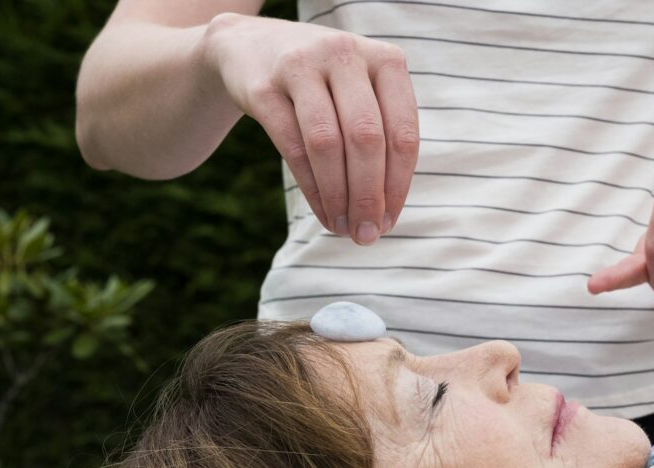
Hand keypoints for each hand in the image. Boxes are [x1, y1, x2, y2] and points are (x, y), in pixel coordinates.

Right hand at [201, 13, 419, 244]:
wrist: (251, 47)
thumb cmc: (324, 85)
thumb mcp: (361, 95)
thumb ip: (381, 140)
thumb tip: (386, 215)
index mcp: (385, 61)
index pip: (402, 133)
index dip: (399, 185)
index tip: (390, 221)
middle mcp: (345, 56)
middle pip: (366, 139)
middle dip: (369, 196)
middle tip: (366, 234)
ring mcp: (301, 66)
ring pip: (328, 144)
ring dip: (338, 197)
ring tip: (342, 229)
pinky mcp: (263, 87)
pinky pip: (292, 147)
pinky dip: (311, 189)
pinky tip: (322, 212)